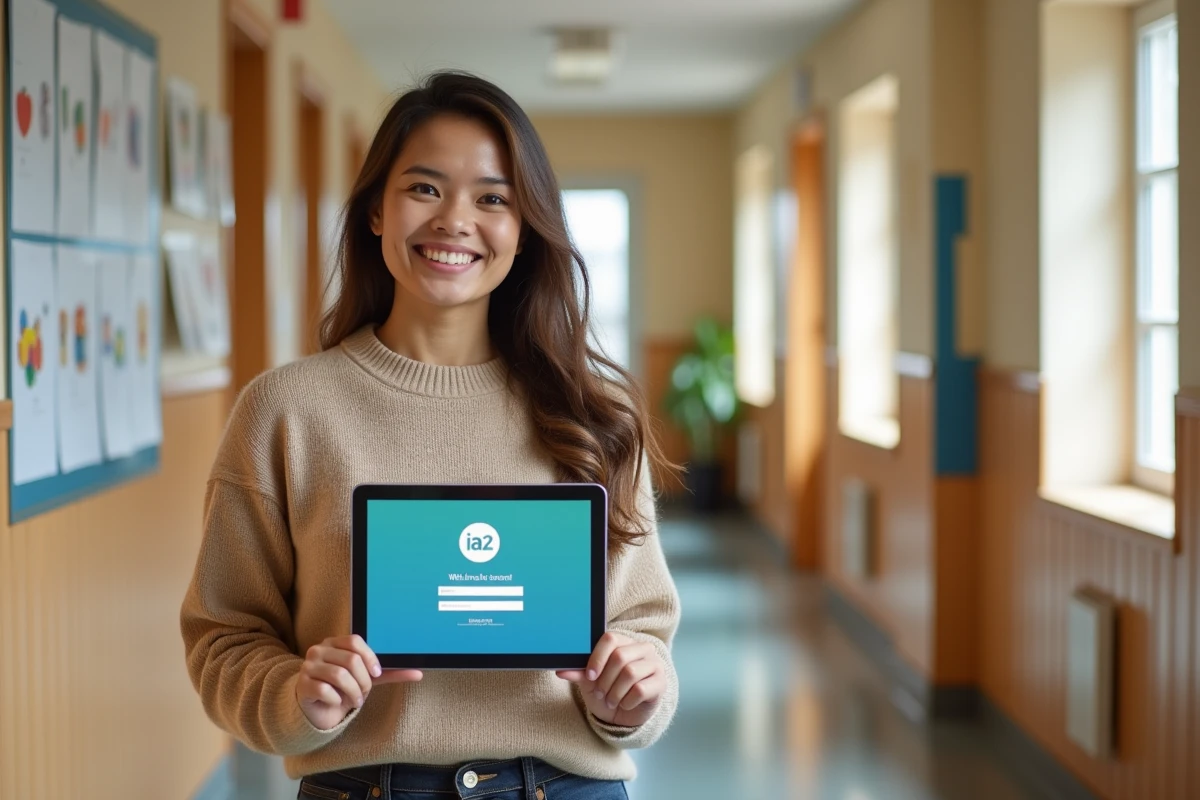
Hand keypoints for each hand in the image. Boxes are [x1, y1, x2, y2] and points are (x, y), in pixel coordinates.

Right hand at [296, 634, 421, 730]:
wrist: (317, 709)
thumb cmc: (342, 689)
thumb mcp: (367, 679)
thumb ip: (389, 673)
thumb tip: (418, 673)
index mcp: (335, 643)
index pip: (355, 642)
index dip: (370, 658)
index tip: (376, 674)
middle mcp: (319, 650)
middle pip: (351, 660)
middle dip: (363, 681)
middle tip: (364, 693)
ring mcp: (308, 666)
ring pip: (339, 675)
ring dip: (353, 692)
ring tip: (355, 700)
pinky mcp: (302, 684)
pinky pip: (325, 690)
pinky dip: (337, 700)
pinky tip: (337, 702)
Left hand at [557, 631, 666, 727]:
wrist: (625, 714)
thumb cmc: (607, 691)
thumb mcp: (590, 682)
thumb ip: (579, 673)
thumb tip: (560, 671)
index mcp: (624, 642)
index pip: (610, 639)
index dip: (597, 658)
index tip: (589, 676)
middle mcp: (642, 649)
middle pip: (620, 656)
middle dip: (605, 679)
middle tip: (599, 693)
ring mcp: (654, 664)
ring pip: (631, 673)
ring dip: (615, 692)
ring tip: (610, 701)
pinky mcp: (661, 683)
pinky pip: (641, 690)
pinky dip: (627, 701)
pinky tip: (625, 704)